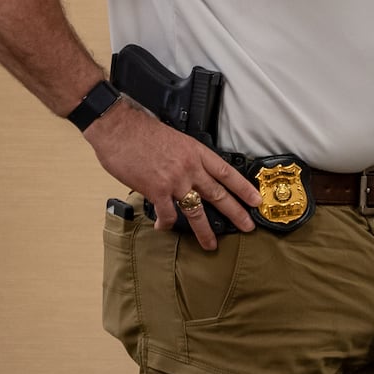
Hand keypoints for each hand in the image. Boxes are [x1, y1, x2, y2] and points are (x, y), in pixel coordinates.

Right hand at [83, 98, 261, 249]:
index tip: (255, 200)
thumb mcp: (174, 139)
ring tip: (211, 244)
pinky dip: (166, 223)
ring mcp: (174, 180)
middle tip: (248, 226)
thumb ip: (185, 158)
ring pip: (196, 210)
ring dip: (205, 230)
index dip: (243, 188)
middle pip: (218, 194)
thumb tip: (189, 173)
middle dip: (235, 212)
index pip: (226, 172)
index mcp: (196, 152)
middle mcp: (190, 167)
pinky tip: (164, 228)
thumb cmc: (141, 131)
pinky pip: (167, 213)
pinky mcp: (156, 190)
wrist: (118, 128)